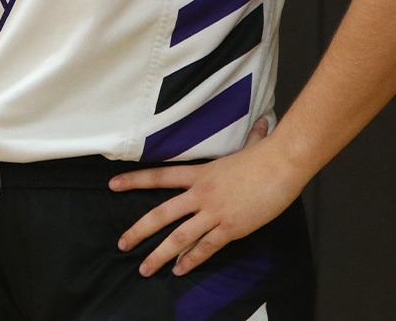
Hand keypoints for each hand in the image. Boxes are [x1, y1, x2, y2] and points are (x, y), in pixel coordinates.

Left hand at [109, 117, 305, 276]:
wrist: (282, 165)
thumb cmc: (268, 155)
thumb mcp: (251, 146)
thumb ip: (251, 138)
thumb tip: (262, 125)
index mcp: (201, 173)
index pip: (160, 176)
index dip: (134, 181)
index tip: (112, 185)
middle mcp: (201, 193)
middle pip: (161, 213)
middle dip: (139, 231)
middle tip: (122, 244)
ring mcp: (214, 212)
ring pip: (179, 237)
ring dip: (160, 255)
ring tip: (146, 269)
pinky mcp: (231, 227)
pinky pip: (206, 247)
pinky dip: (191, 260)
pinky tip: (180, 269)